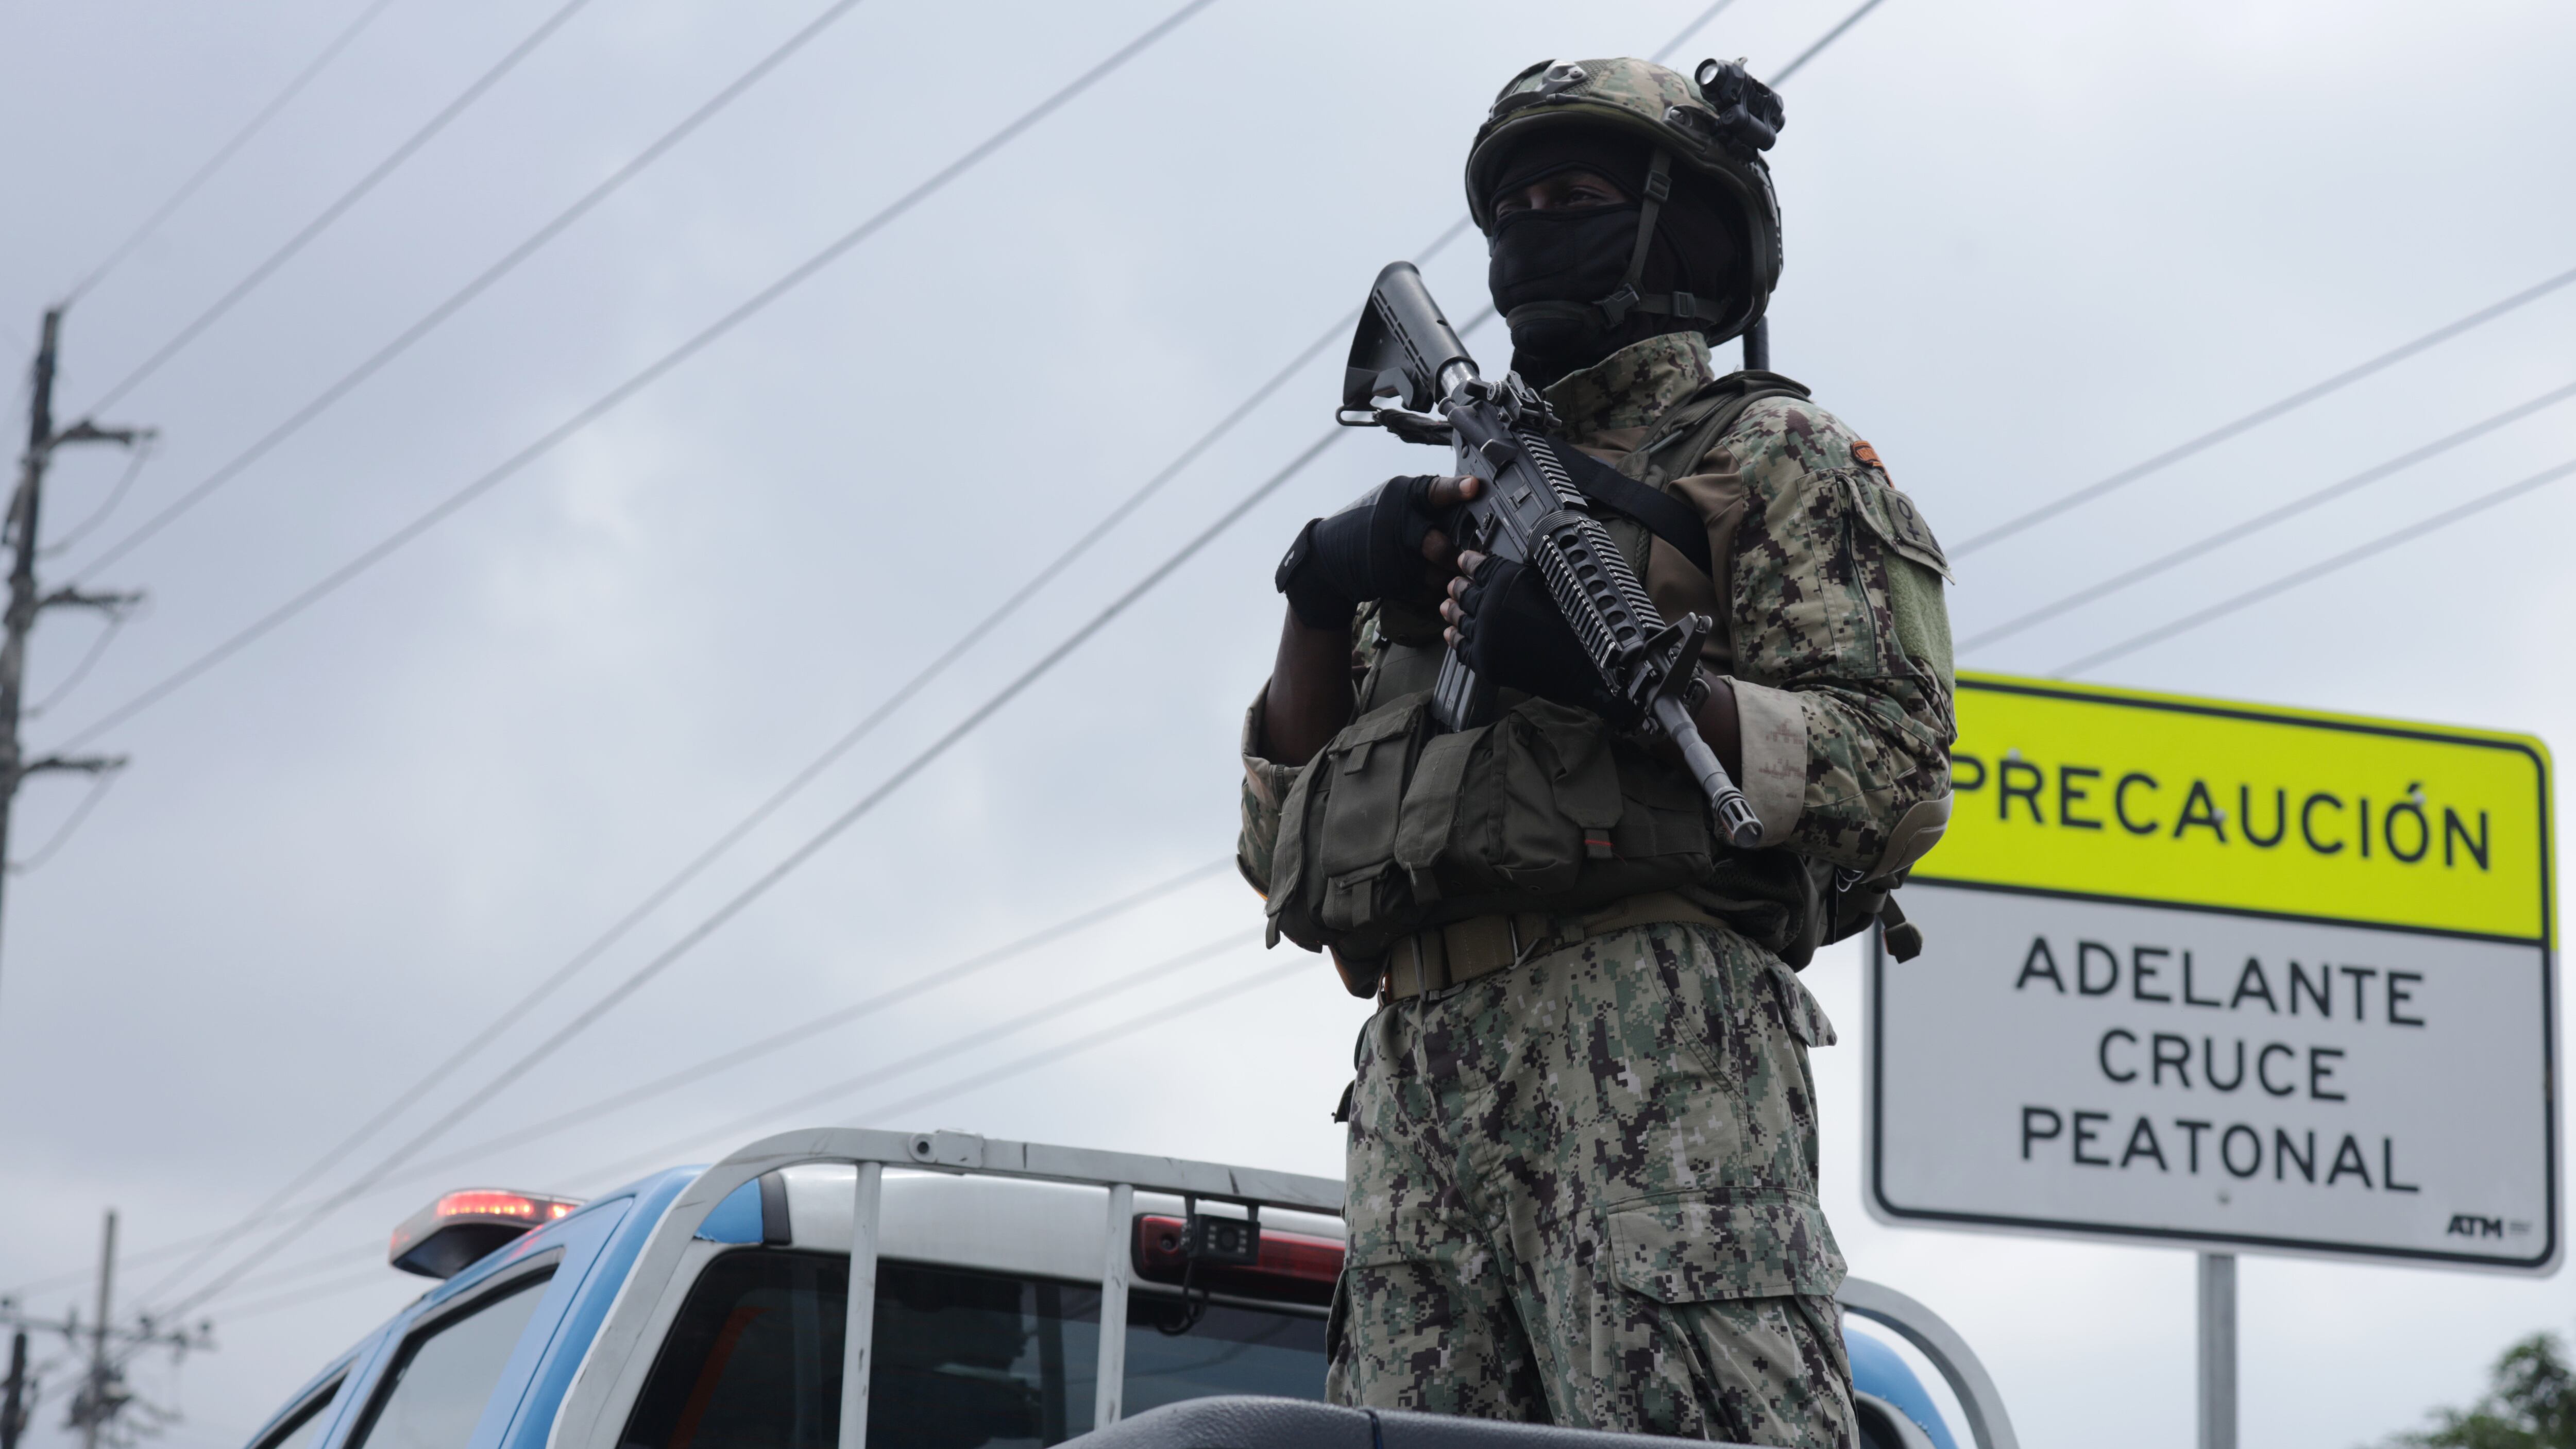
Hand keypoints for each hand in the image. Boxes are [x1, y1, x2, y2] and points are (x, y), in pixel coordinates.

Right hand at [1275, 475, 1481, 629]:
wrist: (1328, 559)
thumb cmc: (1367, 524)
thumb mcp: (1391, 502)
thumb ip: (1425, 503)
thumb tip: (1469, 505)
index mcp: (1402, 497)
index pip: (1434, 491)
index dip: (1456, 490)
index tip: (1474, 488)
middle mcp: (1399, 525)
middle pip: (1440, 547)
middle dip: (1453, 557)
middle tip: (1463, 557)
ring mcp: (1394, 558)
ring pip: (1437, 574)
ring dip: (1442, 575)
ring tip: (1434, 568)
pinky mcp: (1392, 583)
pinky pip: (1427, 592)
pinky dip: (1427, 589)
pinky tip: (1415, 577)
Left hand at [1440, 549, 1635, 724]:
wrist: (1584, 665)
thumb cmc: (1576, 622)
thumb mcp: (1551, 584)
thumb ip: (1523, 576)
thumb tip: (1511, 571)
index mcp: (1504, 580)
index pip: (1478, 566)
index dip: (1470, 562)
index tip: (1464, 560)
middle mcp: (1487, 604)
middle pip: (1464, 593)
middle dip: (1459, 587)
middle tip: (1454, 584)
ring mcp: (1483, 634)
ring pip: (1459, 618)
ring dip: (1452, 610)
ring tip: (1446, 606)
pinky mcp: (1483, 660)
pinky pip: (1461, 647)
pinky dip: (1454, 639)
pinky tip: (1450, 634)